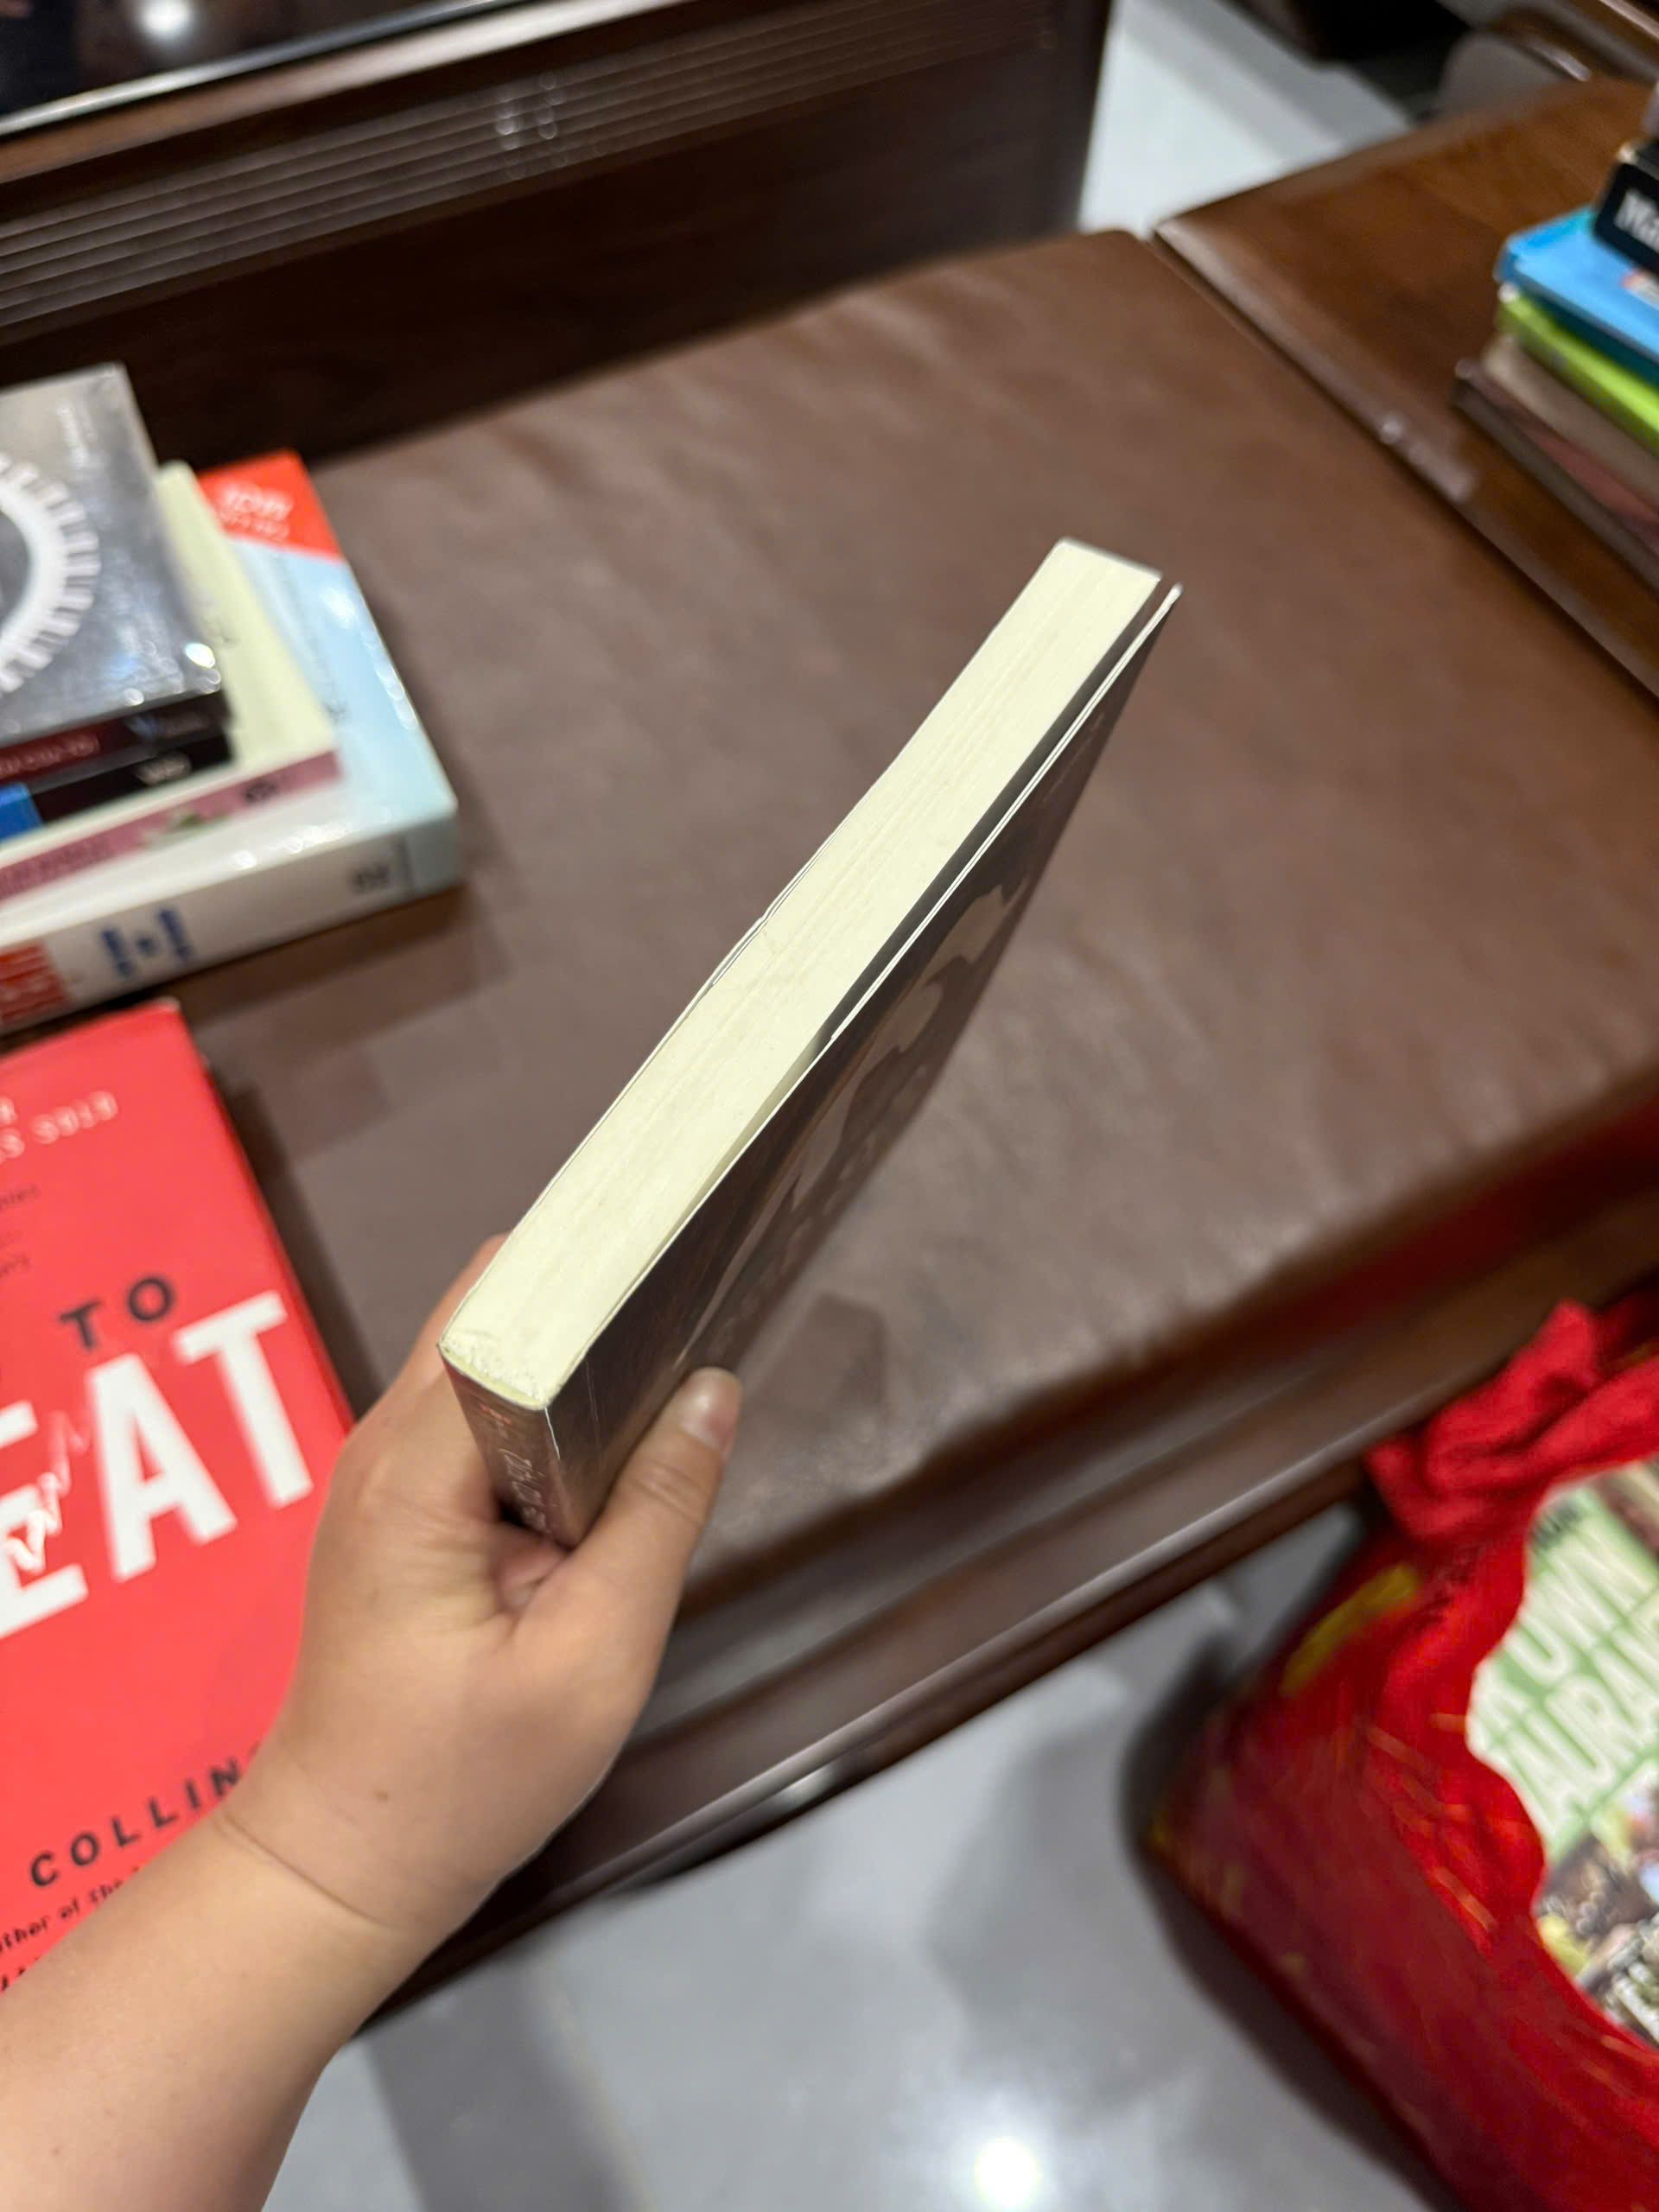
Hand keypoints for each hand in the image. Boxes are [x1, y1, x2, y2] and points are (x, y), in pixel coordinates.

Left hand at [217, 1242, 740, 1959]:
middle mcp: (385, 1448)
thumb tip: (711, 1391)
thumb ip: (657, 1518)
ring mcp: (386, 1477)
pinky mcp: (404, 1510)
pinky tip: (624, 1428)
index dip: (592, 1268)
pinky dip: (553, 1410)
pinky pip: (483, 1419)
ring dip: (577, 1355)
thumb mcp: (593, 1660)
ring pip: (491, 1363)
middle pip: (493, 1315)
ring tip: (681, 1342)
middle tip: (704, 1285)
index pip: (502, 1312)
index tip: (680, 1238)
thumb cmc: (462, 1781)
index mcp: (415, 1471)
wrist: (344, 1867)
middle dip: (595, 1298)